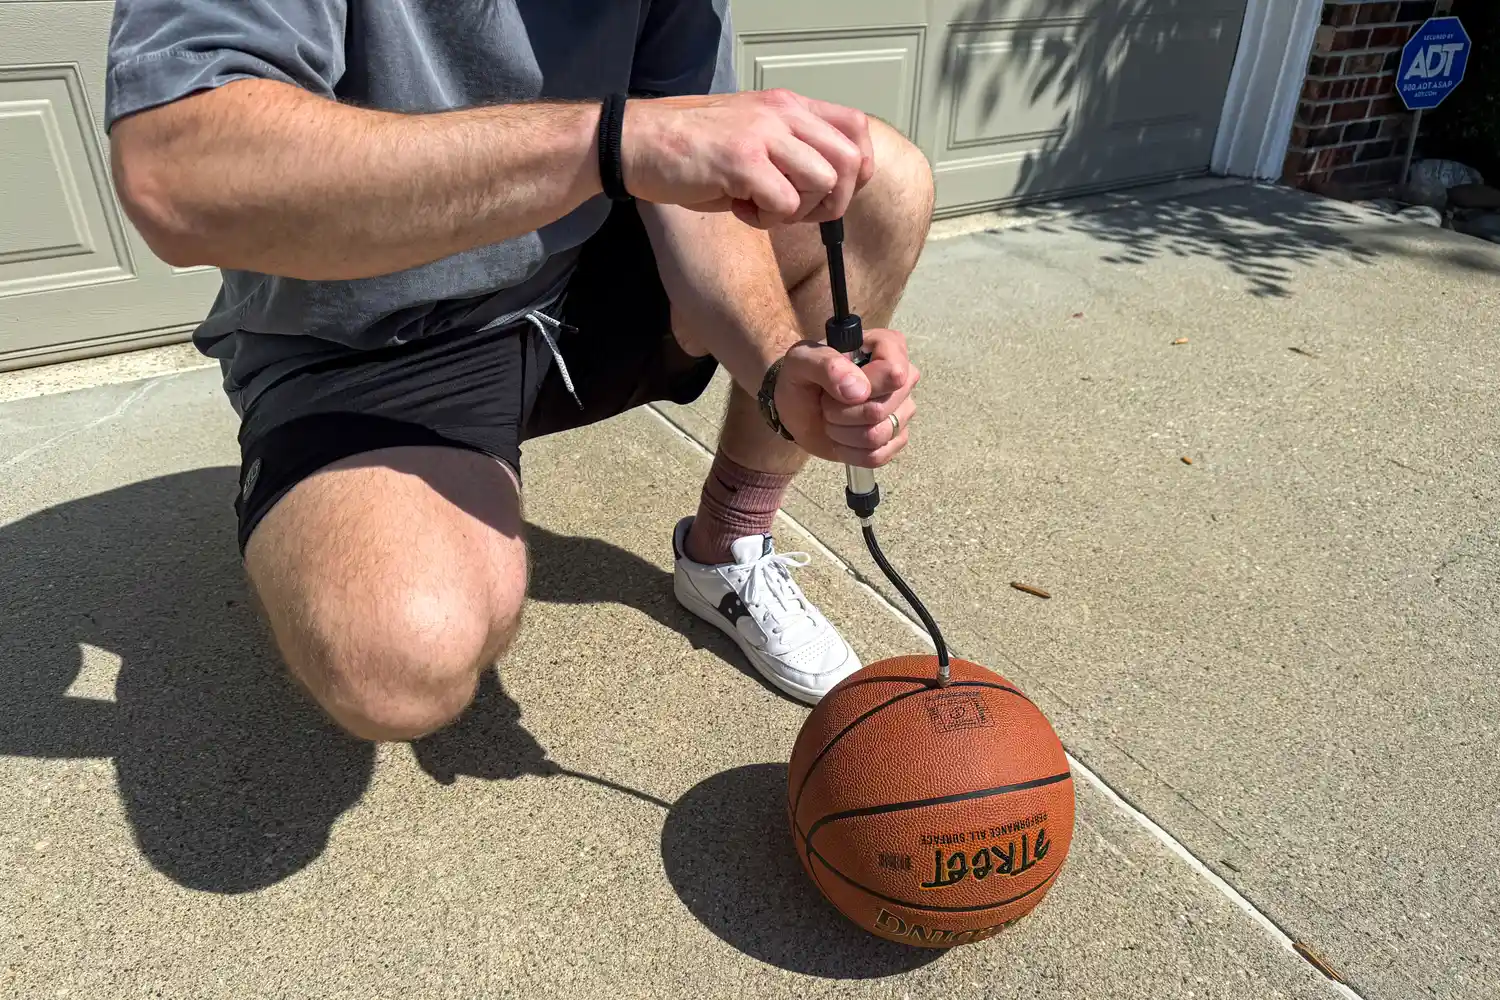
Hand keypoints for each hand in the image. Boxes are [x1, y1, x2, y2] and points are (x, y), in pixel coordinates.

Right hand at [620, 89, 875, 228]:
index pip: (855, 129)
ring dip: (799, 210)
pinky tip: (741, 209)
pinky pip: (785, 204)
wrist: (638, 142)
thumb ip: (791, 151)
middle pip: (849, 161)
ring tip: (763, 207)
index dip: (857, 169)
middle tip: (798, 212)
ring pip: (822, 182)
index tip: (834, 193)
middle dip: (833, 201)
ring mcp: (763, 134)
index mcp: (788, 105)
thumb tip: (829, 185)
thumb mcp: (753, 136)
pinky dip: (767, 220)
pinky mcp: (742, 160)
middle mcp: (782, 113)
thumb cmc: (693, 148)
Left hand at [773, 329, 918, 466]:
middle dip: (843, 413)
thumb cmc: (802, 377)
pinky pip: (878, 457)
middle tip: (827, 403)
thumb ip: (826, 365)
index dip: (862, 386)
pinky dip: (850, 452)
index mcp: (888, 347)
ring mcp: (903, 410)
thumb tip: (859, 390)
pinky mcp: (895, 439)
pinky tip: (841, 438)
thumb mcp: (800, 361)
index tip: (837, 387)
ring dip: (843, 433)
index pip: (893, 374)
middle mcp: (903, 377)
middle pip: (881, 409)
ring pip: (879, 435)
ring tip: (832, 419)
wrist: (797, 409)